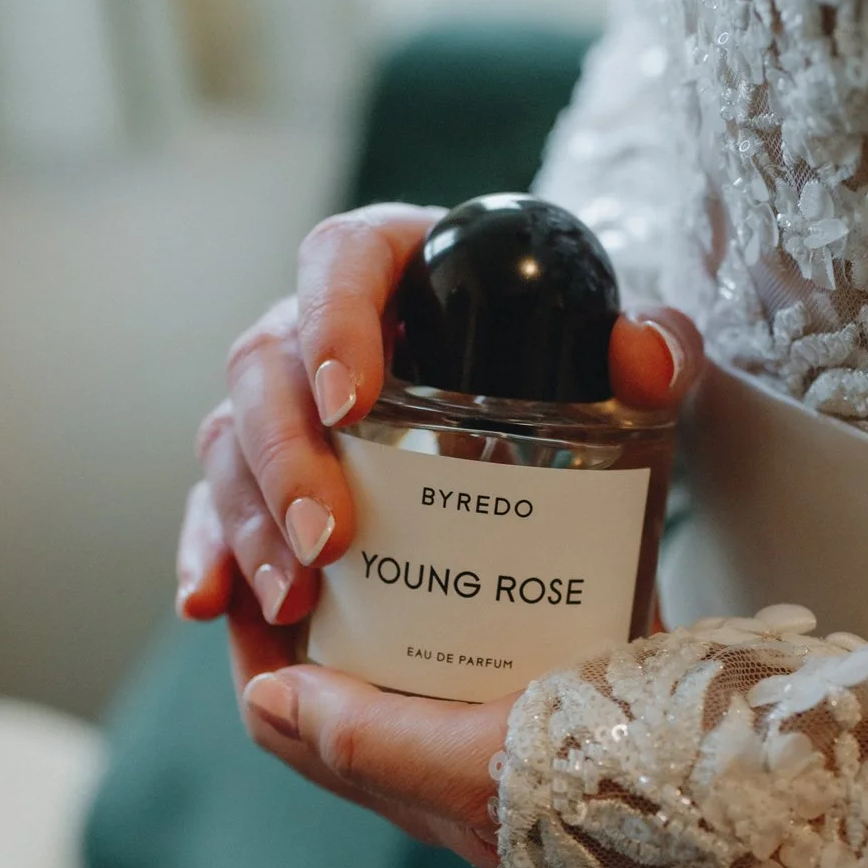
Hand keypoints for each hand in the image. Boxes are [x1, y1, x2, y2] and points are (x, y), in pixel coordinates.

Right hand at [176, 201, 702, 867]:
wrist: (546, 430)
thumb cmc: (570, 375)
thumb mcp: (620, 358)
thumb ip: (656, 348)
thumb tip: (646, 359)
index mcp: (394, 265)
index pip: (341, 261)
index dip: (333, 321)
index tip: (352, 398)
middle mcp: (315, 326)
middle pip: (264, 368)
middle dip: (285, 457)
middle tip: (332, 539)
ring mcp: (279, 404)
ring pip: (227, 445)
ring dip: (250, 525)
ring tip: (294, 601)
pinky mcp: (261, 477)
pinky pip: (214, 510)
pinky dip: (211, 557)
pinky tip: (213, 606)